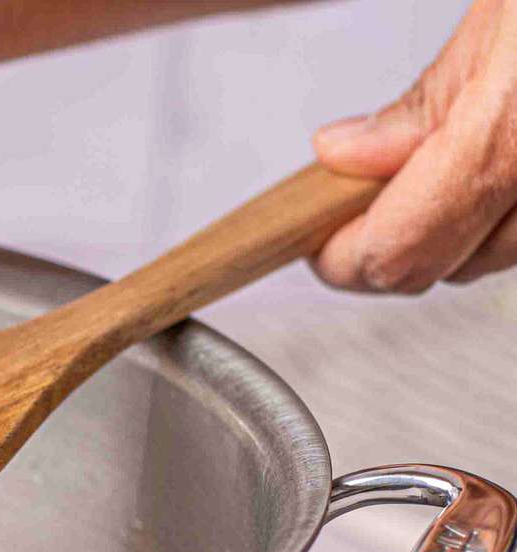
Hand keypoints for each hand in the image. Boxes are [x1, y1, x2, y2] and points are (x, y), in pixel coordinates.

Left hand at [313, 0, 516, 291]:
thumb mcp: (503, 15)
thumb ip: (428, 100)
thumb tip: (344, 156)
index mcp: (513, 137)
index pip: (399, 253)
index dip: (342, 258)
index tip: (312, 239)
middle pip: (447, 268)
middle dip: (388, 243)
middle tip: (346, 203)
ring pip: (501, 256)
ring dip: (450, 229)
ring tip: (420, 171)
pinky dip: (506, 209)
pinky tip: (488, 167)